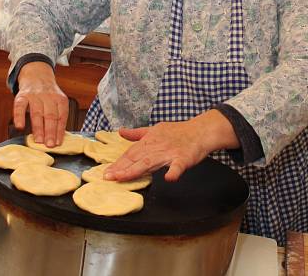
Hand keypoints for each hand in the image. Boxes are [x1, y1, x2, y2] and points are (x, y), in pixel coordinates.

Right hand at [12, 62, 67, 146]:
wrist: (36, 73)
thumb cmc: (48, 94)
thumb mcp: (57, 101)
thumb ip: (58, 116)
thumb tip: (57, 139)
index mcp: (60, 99)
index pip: (62, 116)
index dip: (60, 130)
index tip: (58, 143)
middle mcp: (48, 96)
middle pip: (50, 115)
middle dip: (50, 131)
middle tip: (49, 145)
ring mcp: (35, 95)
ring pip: (37, 113)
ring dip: (38, 128)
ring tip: (39, 141)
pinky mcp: (22, 95)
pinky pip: (20, 106)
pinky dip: (19, 116)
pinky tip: (20, 126)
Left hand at [104, 110, 238, 181]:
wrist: (200, 130)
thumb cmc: (178, 132)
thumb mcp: (155, 129)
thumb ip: (137, 134)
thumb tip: (121, 132)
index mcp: (149, 141)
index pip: (131, 153)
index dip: (118, 163)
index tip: (106, 172)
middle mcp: (157, 147)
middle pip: (136, 159)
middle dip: (122, 168)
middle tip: (108, 177)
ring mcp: (170, 153)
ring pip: (151, 162)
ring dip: (136, 170)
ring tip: (123, 177)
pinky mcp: (183, 158)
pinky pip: (178, 166)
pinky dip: (174, 172)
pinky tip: (168, 178)